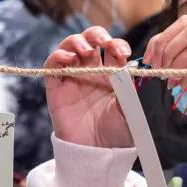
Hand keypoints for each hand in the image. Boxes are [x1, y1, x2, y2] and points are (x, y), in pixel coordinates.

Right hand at [45, 26, 132, 147]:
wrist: (96, 152)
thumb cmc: (116, 132)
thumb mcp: (130, 110)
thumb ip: (132, 91)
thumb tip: (135, 71)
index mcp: (112, 74)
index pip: (113, 48)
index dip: (117, 44)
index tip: (123, 52)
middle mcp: (92, 71)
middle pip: (91, 40)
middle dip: (96, 35)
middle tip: (103, 42)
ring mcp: (73, 76)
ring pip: (71, 46)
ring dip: (77, 41)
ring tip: (85, 49)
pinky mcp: (56, 85)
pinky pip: (52, 63)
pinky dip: (59, 55)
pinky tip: (70, 59)